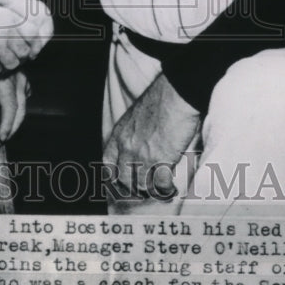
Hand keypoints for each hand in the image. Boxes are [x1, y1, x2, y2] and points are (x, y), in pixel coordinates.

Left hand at [0, 70, 29, 144]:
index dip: (8, 125)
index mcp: (6, 79)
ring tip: (3, 133)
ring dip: (16, 119)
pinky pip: (24, 94)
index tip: (0, 139)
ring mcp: (21, 76)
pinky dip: (18, 106)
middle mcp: (17, 77)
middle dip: (12, 128)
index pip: (11, 106)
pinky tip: (9, 114)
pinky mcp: (21, 76)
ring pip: (24, 102)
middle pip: (21, 109)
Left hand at [103, 74, 200, 202]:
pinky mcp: (160, 160)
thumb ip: (133, 134)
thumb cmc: (161, 99)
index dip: (116, 176)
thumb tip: (139, 149)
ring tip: (162, 190)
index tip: (124, 182)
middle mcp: (126, 147)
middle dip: (136, 187)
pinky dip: (166, 189)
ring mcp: (142, 155)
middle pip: (124, 179)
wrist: (176, 94)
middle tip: (148, 189)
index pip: (109, 163)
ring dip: (152, 190)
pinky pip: (160, 185)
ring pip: (142, 185)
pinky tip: (172, 188)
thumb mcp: (136, 116)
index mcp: (119, 134)